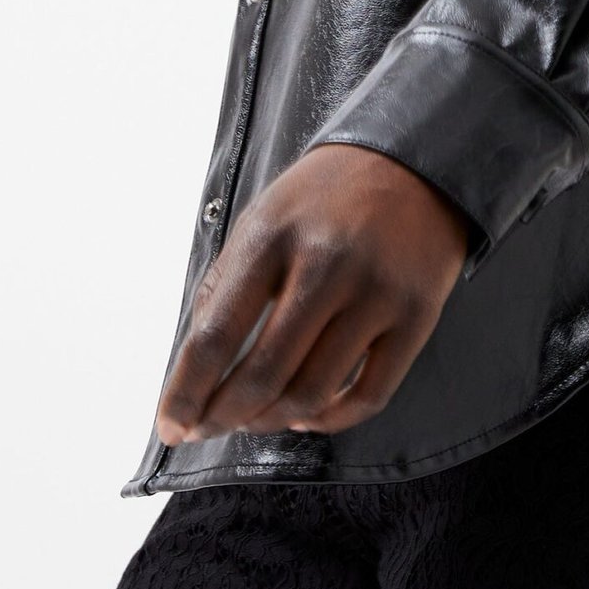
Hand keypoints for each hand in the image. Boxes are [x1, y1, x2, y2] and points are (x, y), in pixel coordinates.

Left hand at [153, 142, 473, 445]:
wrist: (415, 160)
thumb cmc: (327, 196)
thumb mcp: (264, 217)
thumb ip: (226, 285)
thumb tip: (196, 369)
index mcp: (273, 234)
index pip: (216, 334)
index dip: (186, 392)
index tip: (171, 426)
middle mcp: (326, 262)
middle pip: (262, 374)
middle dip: (224, 416)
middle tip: (210, 428)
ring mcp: (376, 291)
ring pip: (311, 393)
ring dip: (272, 421)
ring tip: (256, 418)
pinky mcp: (416, 315)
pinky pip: (369, 395)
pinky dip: (331, 420)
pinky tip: (309, 414)